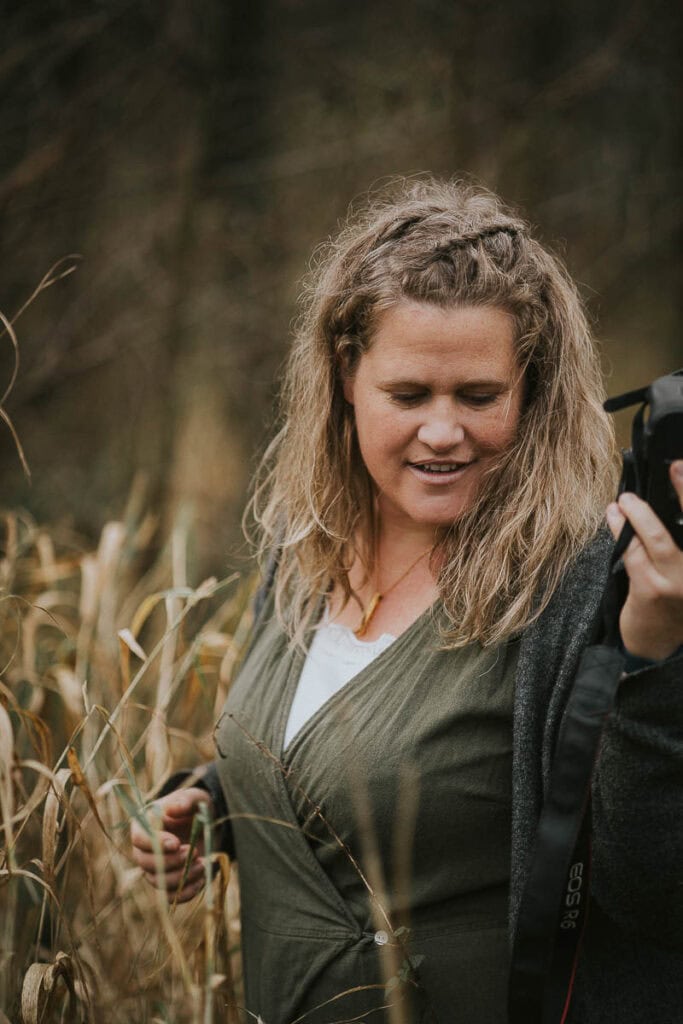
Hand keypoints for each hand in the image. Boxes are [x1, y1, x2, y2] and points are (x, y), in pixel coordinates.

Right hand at [130, 787, 213, 902]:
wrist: (207, 824)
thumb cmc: (196, 807)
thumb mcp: (195, 797)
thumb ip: (185, 800)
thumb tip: (173, 809)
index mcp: (145, 824)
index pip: (139, 839)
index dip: (155, 844)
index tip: (176, 843)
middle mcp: (145, 849)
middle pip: (146, 863)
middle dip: (171, 861)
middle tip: (194, 852)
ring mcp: (155, 868)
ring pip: (158, 882)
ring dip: (181, 877)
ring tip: (202, 863)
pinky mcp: (169, 882)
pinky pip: (170, 896)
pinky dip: (186, 892)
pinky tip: (202, 879)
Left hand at [606, 460, 682, 660]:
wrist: (659, 646)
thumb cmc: (673, 601)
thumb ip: (679, 542)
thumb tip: (663, 501)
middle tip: (676, 466)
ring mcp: (678, 582)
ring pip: (657, 537)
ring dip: (638, 513)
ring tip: (626, 499)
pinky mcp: (651, 589)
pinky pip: (633, 552)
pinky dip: (620, 530)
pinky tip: (613, 516)